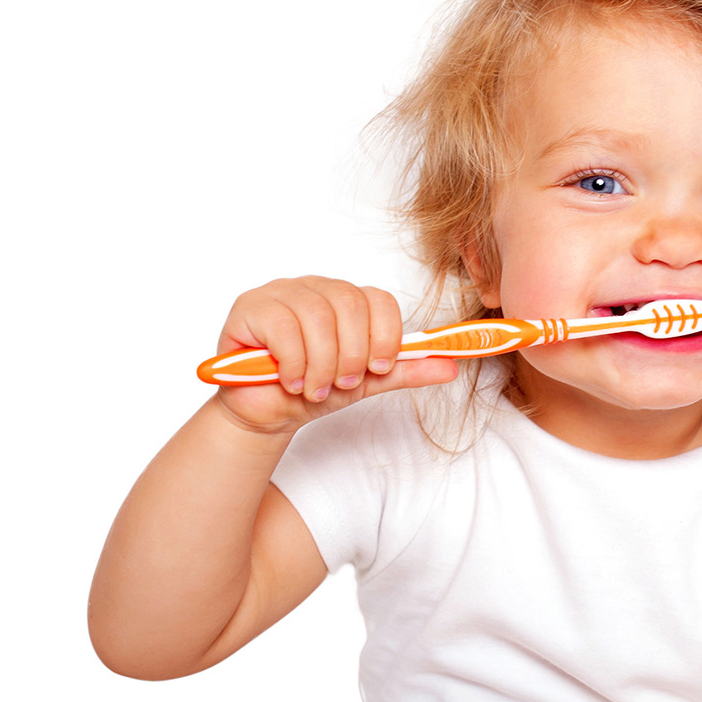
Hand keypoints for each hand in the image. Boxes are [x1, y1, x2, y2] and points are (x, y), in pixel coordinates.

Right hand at [211, 276, 457, 433]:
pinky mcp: (250, 307)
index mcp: (346, 299)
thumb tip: (451, 367)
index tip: (379, 368)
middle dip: (354, 354)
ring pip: (318, 316)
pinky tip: (292, 381)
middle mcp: (316, 288)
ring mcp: (281, 293)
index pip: (380, 299)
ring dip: (323, 363)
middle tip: (344, 384)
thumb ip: (405, 371)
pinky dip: (294, 362)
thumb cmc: (313, 389)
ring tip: (316, 389)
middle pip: (351, 304)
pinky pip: (283, 327)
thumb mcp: (366, 383)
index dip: (386, 336)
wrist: (265, 413)